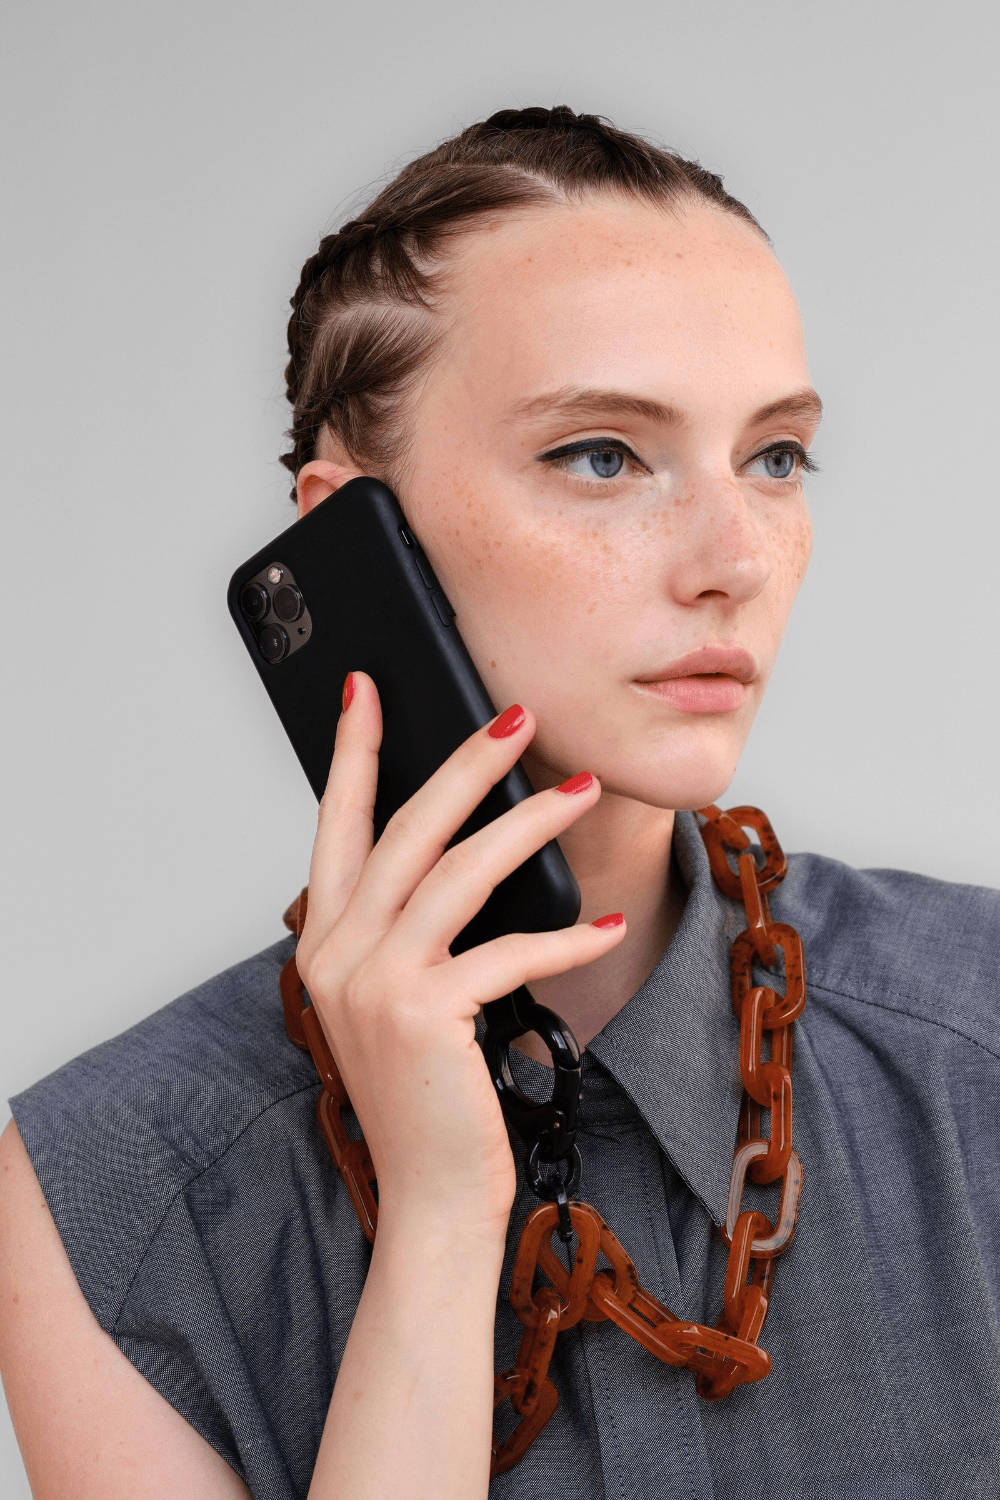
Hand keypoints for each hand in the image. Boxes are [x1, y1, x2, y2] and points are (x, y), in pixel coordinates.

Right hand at [294, 672, 626, 1242]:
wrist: (433, 1196)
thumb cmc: (429, 1092)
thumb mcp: (403, 998)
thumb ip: (410, 929)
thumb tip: (466, 846)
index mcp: (325, 941)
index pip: (337, 824)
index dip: (354, 753)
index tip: (367, 690)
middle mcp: (337, 954)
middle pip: (405, 829)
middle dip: (465, 762)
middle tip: (519, 716)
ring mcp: (374, 983)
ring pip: (457, 872)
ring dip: (528, 824)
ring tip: (581, 792)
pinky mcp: (424, 1016)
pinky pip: (508, 950)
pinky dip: (565, 938)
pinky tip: (606, 926)